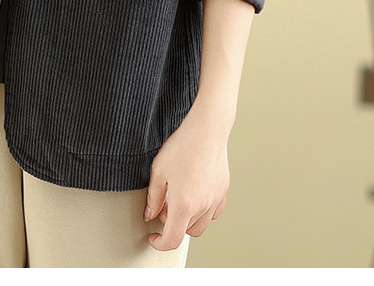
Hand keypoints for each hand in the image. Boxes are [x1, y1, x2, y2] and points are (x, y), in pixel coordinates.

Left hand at [143, 103, 230, 251]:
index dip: (159, 243)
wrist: (206, 130)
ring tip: (178, 199)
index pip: (172, 239)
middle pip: (186, 232)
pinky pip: (213, 212)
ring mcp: (215, 200)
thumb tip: (150, 214)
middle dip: (172, 224)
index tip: (153, 237)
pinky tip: (194, 195)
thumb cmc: (182, 147)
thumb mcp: (158, 172)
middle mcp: (202, 207)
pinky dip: (202, 211)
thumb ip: (153, 198)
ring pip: (201, 224)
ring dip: (188, 220)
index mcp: (183, 206)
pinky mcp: (223, 191)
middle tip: (163, 206)